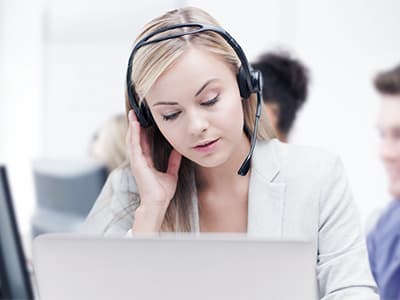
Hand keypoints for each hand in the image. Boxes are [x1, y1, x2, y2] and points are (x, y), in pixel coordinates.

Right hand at [126, 110, 181, 228]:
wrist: (158, 202)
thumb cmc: (162, 192)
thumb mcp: (171, 173)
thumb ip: (173, 162)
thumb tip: (178, 150)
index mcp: (146, 163)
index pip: (143, 144)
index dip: (142, 132)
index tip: (144, 121)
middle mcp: (139, 161)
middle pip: (135, 139)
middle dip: (135, 126)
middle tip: (135, 113)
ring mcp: (136, 161)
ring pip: (132, 139)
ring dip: (132, 126)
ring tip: (133, 114)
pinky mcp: (136, 162)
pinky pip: (134, 144)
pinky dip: (134, 133)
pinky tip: (135, 124)